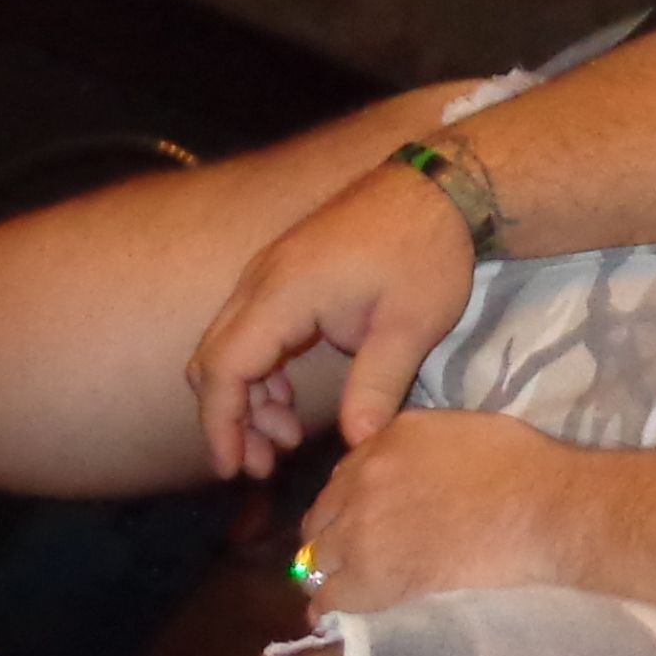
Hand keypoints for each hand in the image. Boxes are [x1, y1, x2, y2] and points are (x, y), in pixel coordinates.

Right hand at [187, 160, 482, 477]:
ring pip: (231, 345)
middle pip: (215, 359)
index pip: (226, 366)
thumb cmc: (426, 253)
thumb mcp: (409, 327)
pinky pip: (251, 329)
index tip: (232, 468)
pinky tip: (291, 401)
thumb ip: (376, 388)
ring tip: (288, 440)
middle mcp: (262, 280)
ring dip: (249, 397)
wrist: (441, 186)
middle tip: (265, 465)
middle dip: (231, 418)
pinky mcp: (285, 273)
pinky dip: (261, 370)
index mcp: (284, 293)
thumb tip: (358, 446)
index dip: (221, 423)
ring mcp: (270, 272)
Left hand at [289, 409, 579, 614]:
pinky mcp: (373, 574)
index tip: (360, 521)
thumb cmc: (522, 467)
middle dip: (330, 536)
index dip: (351, 503)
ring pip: (319, 558)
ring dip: (329, 572)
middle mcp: (364, 478)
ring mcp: (364, 527)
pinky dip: (330, 607)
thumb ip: (419, 447)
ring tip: (339, 591)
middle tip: (347, 558)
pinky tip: (333, 617)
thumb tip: (412, 471)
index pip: (345, 476)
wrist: (538, 510)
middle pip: (323, 516)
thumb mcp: (460, 430)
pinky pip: (332, 596)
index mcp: (388, 439)